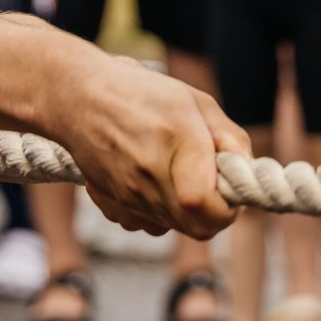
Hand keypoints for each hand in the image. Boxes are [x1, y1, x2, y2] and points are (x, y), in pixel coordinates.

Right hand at [62, 55, 243, 241]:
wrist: (75, 96)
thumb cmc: (139, 93)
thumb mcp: (193, 100)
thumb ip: (228, 136)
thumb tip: (246, 168)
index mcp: (177, 144)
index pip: (209, 206)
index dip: (229, 204)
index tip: (229, 184)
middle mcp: (149, 176)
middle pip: (198, 227)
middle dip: (212, 212)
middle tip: (209, 182)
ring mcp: (128, 194)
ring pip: (173, 227)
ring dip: (183, 210)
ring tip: (175, 175)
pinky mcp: (112, 202)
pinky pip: (145, 224)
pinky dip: (154, 211)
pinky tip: (148, 180)